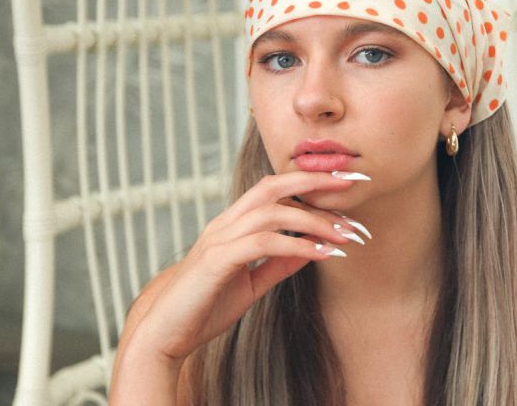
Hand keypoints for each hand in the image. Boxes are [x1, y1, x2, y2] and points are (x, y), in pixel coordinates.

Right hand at [122, 171, 370, 365]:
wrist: (165, 336)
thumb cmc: (204, 309)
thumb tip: (310, 248)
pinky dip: (296, 245)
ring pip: (273, 212)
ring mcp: (218, 240)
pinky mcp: (216, 261)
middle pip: (273, 186)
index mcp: (231, 225)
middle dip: (314, 180)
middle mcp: (224, 224)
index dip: (308, 182)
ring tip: (346, 234)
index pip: (273, 189)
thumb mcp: (251, 284)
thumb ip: (278, 264)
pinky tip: (322, 253)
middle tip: (351, 182)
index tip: (343, 183)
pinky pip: (263, 243)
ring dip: (314, 220)